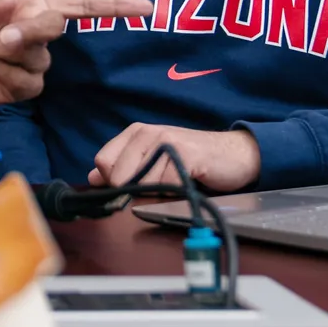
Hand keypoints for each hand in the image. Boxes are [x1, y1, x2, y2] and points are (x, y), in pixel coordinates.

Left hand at [0, 0, 157, 117]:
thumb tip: (24, 7)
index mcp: (30, 6)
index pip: (80, 4)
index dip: (114, 4)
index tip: (145, 5)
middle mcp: (38, 33)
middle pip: (57, 27)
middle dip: (30, 29)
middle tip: (1, 35)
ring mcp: (33, 62)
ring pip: (35, 56)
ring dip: (0, 51)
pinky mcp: (23, 88)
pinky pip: (26, 81)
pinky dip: (1, 70)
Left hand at [89, 124, 260, 191]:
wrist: (234, 154)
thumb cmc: (192, 160)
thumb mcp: (153, 160)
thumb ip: (123, 167)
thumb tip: (92, 178)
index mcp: (135, 133)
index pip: (103, 162)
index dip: (113, 182)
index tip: (133, 188)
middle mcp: (147, 132)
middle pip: (117, 176)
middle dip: (134, 191)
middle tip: (158, 187)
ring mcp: (166, 142)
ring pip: (140, 184)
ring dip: (156, 194)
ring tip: (174, 184)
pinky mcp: (185, 155)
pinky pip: (164, 186)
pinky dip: (173, 194)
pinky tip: (186, 184)